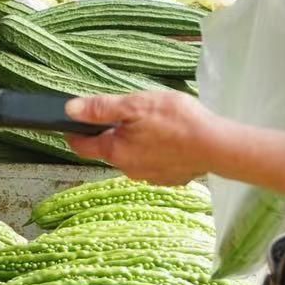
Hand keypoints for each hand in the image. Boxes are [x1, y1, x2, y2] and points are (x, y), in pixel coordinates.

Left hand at [65, 91, 227, 185]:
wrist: (216, 145)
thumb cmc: (174, 120)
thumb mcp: (134, 105)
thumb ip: (100, 108)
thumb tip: (69, 110)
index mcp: (115, 151)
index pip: (82, 146)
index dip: (74, 133)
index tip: (72, 123)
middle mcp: (128, 169)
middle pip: (109, 150)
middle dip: (111, 133)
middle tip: (125, 114)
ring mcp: (150, 177)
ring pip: (132, 157)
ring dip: (134, 142)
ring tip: (151, 124)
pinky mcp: (169, 178)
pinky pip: (153, 163)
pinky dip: (155, 152)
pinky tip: (168, 139)